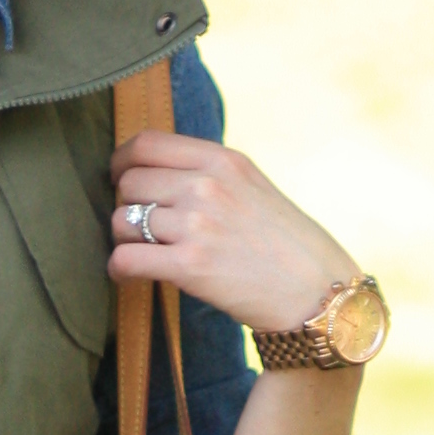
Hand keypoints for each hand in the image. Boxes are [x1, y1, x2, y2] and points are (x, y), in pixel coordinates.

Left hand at [111, 129, 356, 340]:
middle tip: (138, 227)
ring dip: (124, 239)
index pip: (147, 144)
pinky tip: (127, 275)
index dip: (122, 161)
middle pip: (129, 183)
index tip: (120, 178)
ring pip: (123, 221)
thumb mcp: (251, 186)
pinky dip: (119, 269)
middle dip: (125, 205)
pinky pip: (126, 258)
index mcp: (223, 161)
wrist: (314, 291)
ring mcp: (198, 224)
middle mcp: (208, 186)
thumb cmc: (283, 243)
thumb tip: (156, 172)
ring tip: (140, 252)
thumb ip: (208, 173)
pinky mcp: (190, 266)